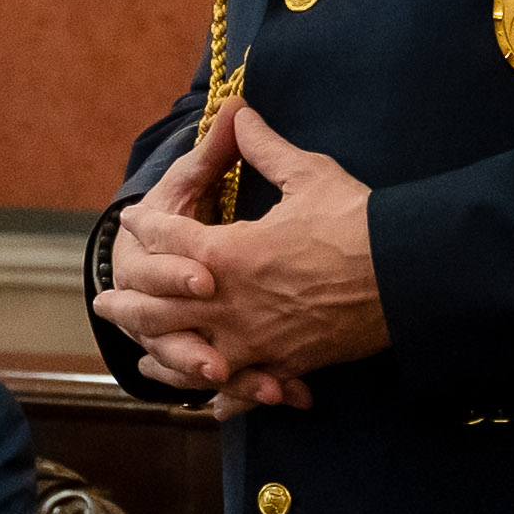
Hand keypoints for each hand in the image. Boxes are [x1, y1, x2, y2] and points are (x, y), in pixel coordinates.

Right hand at [91, 129, 247, 400]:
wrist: (141, 253)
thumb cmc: (169, 215)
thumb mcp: (193, 181)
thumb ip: (216, 149)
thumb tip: (237, 104)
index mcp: (159, 250)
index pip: (157, 260)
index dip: (176, 271)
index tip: (208, 276)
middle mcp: (164, 298)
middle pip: (165, 328)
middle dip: (187, 344)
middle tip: (218, 361)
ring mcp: (184, 331)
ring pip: (190, 364)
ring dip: (224, 378)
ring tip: (259, 390)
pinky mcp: (210, 355)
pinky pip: (223, 385)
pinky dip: (249, 395)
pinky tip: (286, 397)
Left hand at [92, 102, 391, 408]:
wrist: (409, 277)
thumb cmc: (357, 221)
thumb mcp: (308, 173)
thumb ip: (263, 147)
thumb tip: (238, 111)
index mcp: (228, 253)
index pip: (170, 239)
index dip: (149, 226)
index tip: (134, 220)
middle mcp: (230, 303)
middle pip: (162, 306)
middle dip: (132, 301)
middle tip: (104, 300)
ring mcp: (256, 340)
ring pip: (192, 354)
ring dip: (162, 355)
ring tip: (141, 358)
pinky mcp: (286, 363)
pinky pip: (244, 386)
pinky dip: (222, 395)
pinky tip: (209, 401)